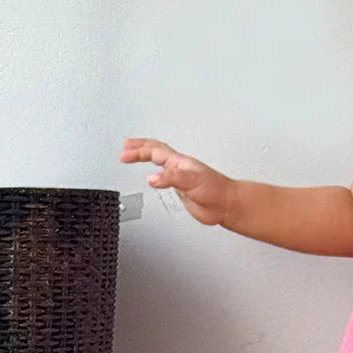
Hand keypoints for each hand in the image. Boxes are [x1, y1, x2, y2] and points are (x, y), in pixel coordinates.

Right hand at [119, 137, 237, 226]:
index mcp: (179, 162)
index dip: (138, 150)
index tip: (124, 153)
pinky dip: (154, 177)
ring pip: (159, 163)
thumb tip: (152, 179)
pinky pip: (164, 180)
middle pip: (155, 152)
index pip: (154, 151)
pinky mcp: (182, 191)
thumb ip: (171, 178)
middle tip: (125, 147)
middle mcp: (178, 168)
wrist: (227, 205)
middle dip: (138, 148)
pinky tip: (153, 180)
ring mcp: (180, 179)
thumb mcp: (191, 180)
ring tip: (133, 156)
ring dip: (145, 158)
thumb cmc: (216, 190)